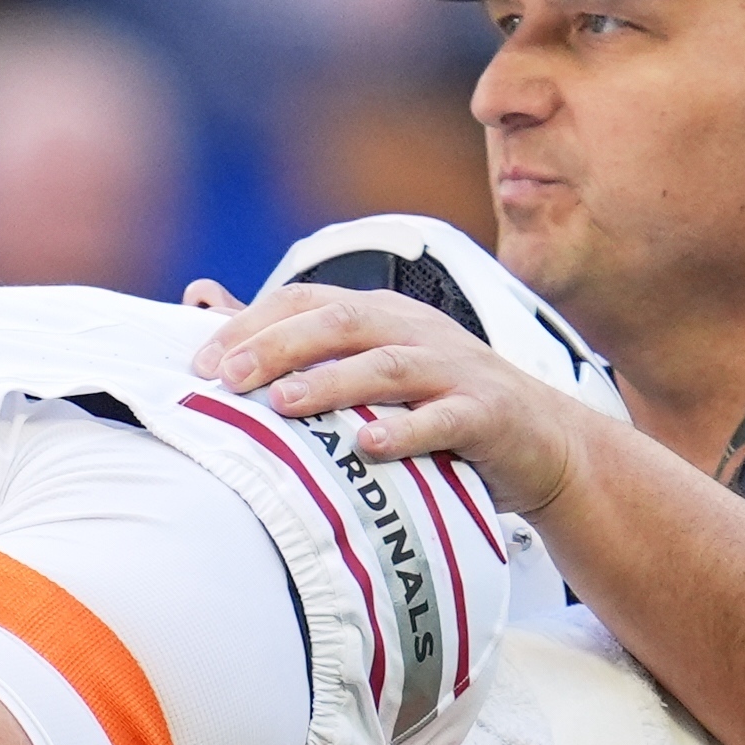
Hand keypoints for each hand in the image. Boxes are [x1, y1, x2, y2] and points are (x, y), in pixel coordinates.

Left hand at [194, 278, 593, 518]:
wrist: (543, 445)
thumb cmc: (437, 408)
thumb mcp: (366, 371)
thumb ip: (292, 344)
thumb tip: (201, 299)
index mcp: (381, 316)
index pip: (307, 301)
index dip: (252, 325)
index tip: (201, 363)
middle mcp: (415, 331)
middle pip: (341, 323)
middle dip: (279, 346)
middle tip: (228, 377)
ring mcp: (455, 370)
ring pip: (388, 366)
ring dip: (332, 383)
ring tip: (283, 404)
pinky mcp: (487, 414)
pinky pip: (444, 419)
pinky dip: (406, 431)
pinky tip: (369, 445)